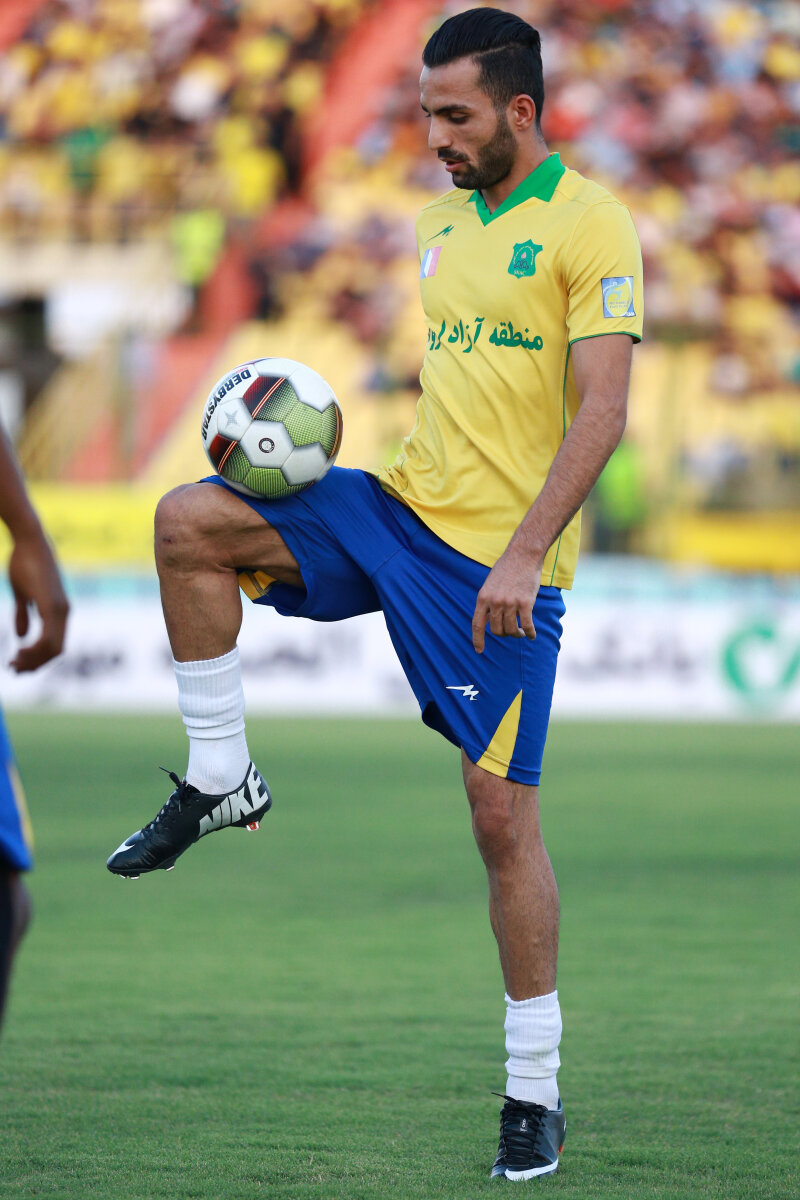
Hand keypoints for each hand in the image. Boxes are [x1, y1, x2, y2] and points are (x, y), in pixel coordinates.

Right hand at [8, 529, 68, 671]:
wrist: (29, 540)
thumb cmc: (24, 563)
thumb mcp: (22, 594)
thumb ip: (24, 615)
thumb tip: (21, 637)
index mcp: (59, 611)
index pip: (55, 645)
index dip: (38, 658)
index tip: (18, 664)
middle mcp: (64, 612)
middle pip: (55, 652)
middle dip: (35, 664)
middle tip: (14, 669)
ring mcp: (60, 609)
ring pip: (53, 649)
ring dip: (33, 660)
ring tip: (13, 663)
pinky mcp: (52, 605)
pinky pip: (49, 638)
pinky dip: (35, 650)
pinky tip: (20, 650)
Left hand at [471, 544, 541, 652]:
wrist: (523, 554)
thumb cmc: (507, 568)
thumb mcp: (490, 584)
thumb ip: (489, 602)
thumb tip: (490, 620)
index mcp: (483, 597)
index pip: (477, 624)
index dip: (477, 639)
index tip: (479, 650)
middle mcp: (495, 602)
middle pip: (497, 630)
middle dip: (504, 634)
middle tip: (511, 632)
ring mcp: (510, 603)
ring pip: (511, 629)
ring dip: (516, 634)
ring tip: (520, 633)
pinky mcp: (526, 602)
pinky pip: (527, 625)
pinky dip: (530, 633)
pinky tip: (532, 636)